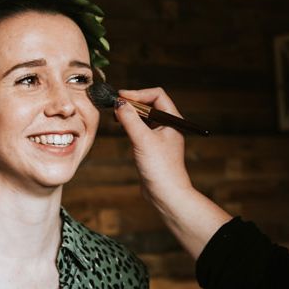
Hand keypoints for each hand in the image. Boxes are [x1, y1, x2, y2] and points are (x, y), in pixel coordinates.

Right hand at [114, 88, 231, 257]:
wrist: (166, 195)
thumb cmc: (160, 168)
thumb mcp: (143, 140)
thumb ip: (130, 120)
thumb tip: (119, 103)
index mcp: (172, 120)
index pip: (156, 96)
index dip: (138, 94)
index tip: (121, 97)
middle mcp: (168, 126)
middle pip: (149, 105)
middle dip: (132, 103)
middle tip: (116, 106)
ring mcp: (161, 137)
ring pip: (144, 117)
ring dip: (131, 114)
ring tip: (117, 116)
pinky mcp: (153, 148)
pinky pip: (141, 129)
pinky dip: (131, 125)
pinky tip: (122, 128)